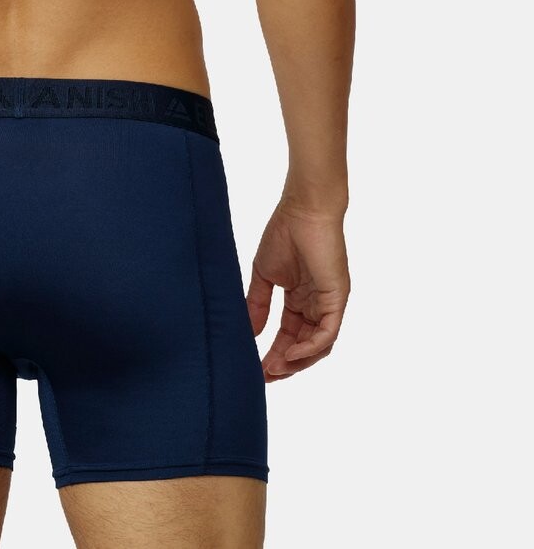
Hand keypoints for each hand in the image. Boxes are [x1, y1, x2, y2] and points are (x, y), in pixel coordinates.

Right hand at [247, 202, 349, 381]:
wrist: (303, 209)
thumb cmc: (284, 233)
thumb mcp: (264, 275)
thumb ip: (257, 304)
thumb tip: (249, 333)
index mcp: (301, 299)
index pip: (290, 336)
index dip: (274, 354)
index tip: (256, 368)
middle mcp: (317, 305)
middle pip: (304, 346)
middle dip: (284, 364)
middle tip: (264, 376)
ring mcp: (329, 303)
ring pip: (317, 346)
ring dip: (296, 362)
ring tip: (274, 369)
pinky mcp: (337, 299)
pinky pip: (327, 333)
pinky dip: (310, 349)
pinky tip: (290, 355)